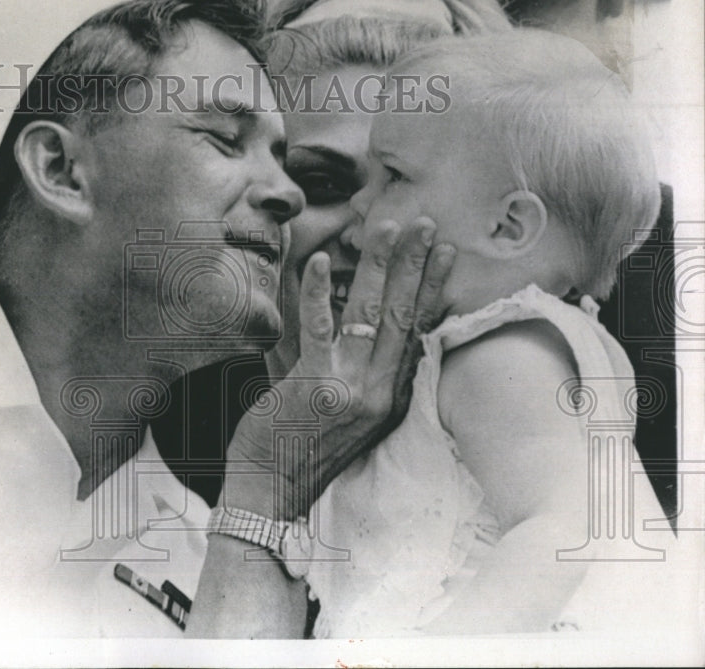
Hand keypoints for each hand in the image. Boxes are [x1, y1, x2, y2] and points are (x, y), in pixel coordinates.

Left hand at [223, 216, 454, 519]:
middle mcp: (379, 393)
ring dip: (381, 266)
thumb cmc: (299, 447)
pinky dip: (322, 292)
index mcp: (390, 397)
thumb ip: (350, 366)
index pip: (418, 333)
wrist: (270, 492)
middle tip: (426, 224)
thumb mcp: (342, 411)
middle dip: (416, 265)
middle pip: (404, 316)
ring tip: (387, 227)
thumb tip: (347, 319)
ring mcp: (350, 390)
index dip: (432, 290)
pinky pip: (320, 329)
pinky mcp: (314, 387)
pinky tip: (321, 260)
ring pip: (372, 315)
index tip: (446, 254)